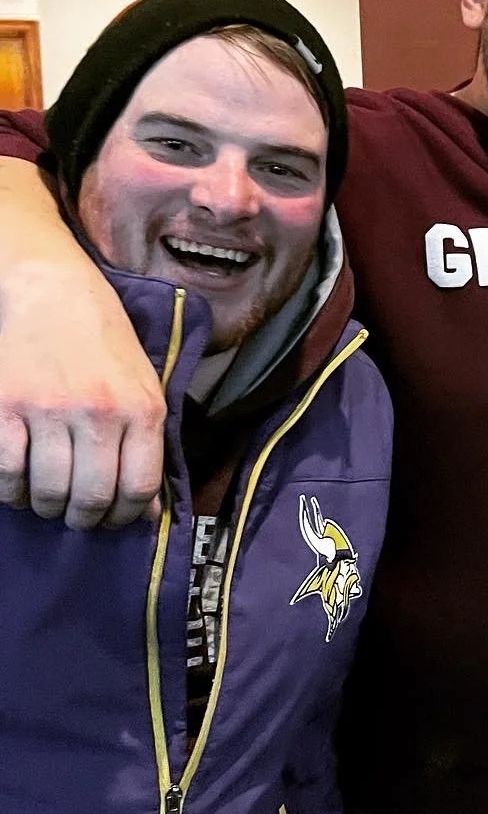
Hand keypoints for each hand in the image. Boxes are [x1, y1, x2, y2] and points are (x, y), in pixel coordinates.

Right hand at [0, 264, 166, 529]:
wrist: (53, 293)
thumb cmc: (104, 344)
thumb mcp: (144, 388)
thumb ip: (148, 446)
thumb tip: (146, 512)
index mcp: (142, 409)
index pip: (139, 487)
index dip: (125, 516)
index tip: (113, 520)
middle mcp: (98, 412)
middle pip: (91, 497)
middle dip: (85, 518)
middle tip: (78, 515)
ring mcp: (48, 410)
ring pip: (47, 491)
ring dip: (47, 507)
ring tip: (49, 500)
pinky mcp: (3, 406)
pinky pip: (6, 472)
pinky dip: (11, 491)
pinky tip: (19, 485)